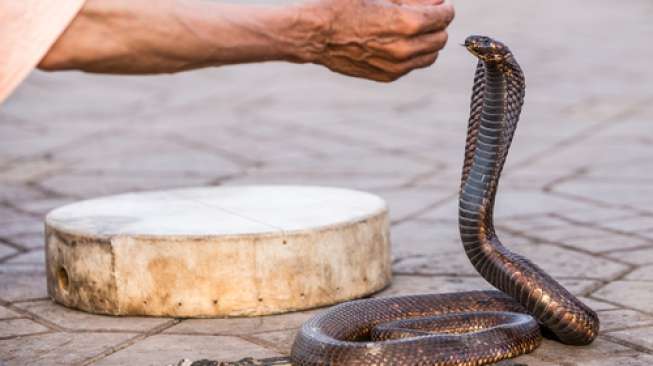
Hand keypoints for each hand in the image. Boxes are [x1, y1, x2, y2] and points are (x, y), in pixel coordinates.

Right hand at [298, 0, 453, 81]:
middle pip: (441, 38)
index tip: (439, 4)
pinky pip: (412, 66)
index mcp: (408, 23)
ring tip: (413, 31)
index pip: (444, 17)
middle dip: (438, 25)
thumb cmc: (344, 5)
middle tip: (426, 16)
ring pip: (430, 56)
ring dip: (428, 42)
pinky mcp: (387, 76)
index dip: (444, 8)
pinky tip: (397, 43)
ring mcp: (397, 66)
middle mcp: (406, 48)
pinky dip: (412, 55)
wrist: (315, 33)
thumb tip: (437, 2)